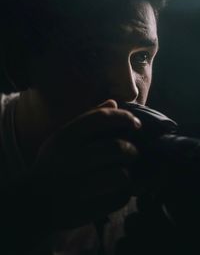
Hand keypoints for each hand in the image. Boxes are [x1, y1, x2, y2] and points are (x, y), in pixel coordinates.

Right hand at [32, 99, 142, 227]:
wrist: (32, 202)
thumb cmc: (53, 164)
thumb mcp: (63, 137)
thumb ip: (87, 119)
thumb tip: (113, 102)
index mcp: (65, 137)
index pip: (101, 118)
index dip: (124, 118)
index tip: (136, 124)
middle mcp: (70, 159)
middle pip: (116, 147)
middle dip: (131, 150)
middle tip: (132, 153)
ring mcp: (77, 186)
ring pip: (121, 175)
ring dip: (127, 174)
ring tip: (123, 173)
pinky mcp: (85, 209)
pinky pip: (118, 198)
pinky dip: (122, 193)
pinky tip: (115, 191)